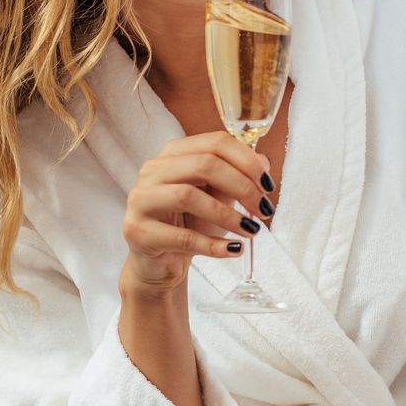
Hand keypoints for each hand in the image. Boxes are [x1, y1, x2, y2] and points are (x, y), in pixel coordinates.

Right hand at [120, 131, 273, 294]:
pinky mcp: (137, 231)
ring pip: (188, 196)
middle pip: (204, 165)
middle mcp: (153, 170)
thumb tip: (263, 164)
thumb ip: (236, 176)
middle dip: (242, 187)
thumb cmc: (190, 224)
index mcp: (173, 153)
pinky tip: (233, 250)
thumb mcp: (217, 196)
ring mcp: (141, 199)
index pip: (215, 143)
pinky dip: (213, 245)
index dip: (248, 161)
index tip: (268, 186)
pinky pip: (181, 237)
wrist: (160, 262)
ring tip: (251, 231)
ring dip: (227, 215)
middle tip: (264, 210)